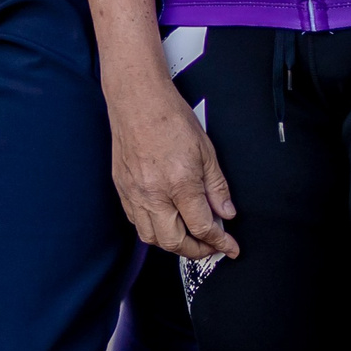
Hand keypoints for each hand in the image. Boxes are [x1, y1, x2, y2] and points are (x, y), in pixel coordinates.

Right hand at [105, 66, 239, 258]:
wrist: (137, 99)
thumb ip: (217, 186)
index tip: (229, 247)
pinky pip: (135, 220)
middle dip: (196, 251)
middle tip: (210, 246)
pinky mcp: (121, 187)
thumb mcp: (206, 151)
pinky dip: (152, 228)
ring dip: (172, 244)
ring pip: (151, 237)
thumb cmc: (170, 118)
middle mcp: (153, 193)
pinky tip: (165, 220)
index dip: (219, 242)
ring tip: (188, 236)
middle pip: (174, 242)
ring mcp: (134, 192)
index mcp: (179, 183)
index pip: (202, 227)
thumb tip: (226, 212)